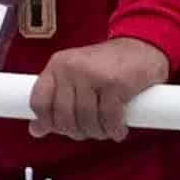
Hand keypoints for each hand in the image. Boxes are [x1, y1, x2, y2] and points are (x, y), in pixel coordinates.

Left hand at [29, 35, 166, 141]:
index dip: (47, 122)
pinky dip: (114, 130)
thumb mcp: (76, 78)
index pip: (39, 101)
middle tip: (89, 132)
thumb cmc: (109, 66)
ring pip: (86, 120)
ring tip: (105, 131)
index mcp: (57, 65)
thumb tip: (35, 130)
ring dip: (97, 132)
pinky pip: (109, 119)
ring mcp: (92, 74)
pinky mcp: (115, 83)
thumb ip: (56, 101)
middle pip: (63, 117)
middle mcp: (71, 68)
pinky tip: (118, 130)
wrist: (143, 47)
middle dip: (76, 131)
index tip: (61, 128)